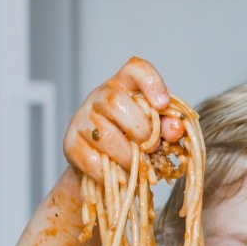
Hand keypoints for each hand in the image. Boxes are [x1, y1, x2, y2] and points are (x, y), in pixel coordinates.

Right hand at [63, 57, 185, 182]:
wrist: (102, 164)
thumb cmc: (133, 140)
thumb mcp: (154, 130)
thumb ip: (167, 127)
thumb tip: (175, 128)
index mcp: (124, 86)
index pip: (135, 69)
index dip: (151, 83)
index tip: (163, 104)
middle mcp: (99, 97)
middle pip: (116, 102)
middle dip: (141, 130)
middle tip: (151, 148)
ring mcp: (81, 119)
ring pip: (104, 135)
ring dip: (127, 156)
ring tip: (137, 167)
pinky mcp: (70, 143)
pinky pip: (90, 159)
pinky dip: (110, 172)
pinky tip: (121, 176)